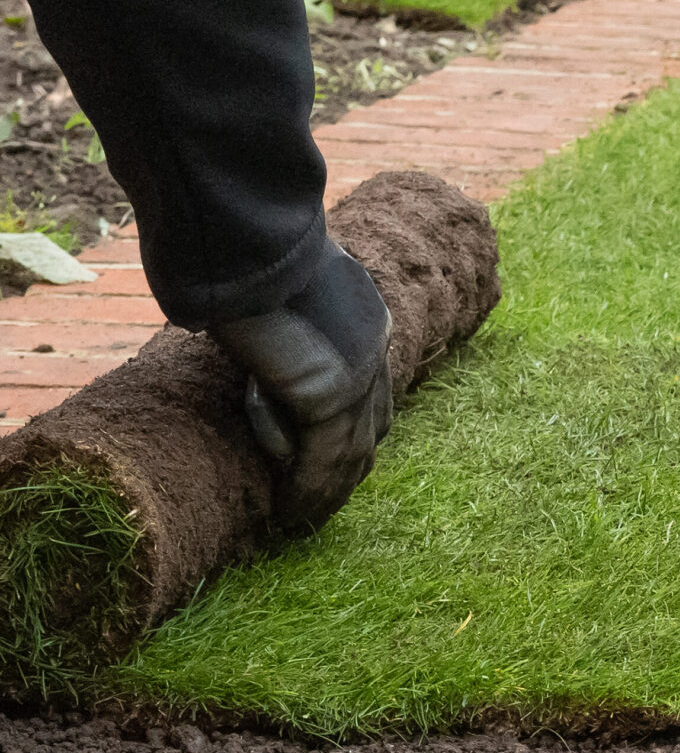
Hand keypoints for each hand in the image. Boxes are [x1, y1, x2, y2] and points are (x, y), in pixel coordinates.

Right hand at [211, 239, 392, 529]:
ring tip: (299, 521)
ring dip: (323, 494)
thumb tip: (234, 332)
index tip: (332, 461)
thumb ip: (270, 322)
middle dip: (346, 471)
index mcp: (365, 316)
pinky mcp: (329, 395)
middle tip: (319, 504)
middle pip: (371, 430)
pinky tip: (291, 516)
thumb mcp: (266, 287)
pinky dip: (306, 492)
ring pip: (349, 455)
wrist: (239, 231)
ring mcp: (357, 374)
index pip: (370, 393)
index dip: (352, 432)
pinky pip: (322, 461)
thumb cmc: (234, 245)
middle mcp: (372, 348)